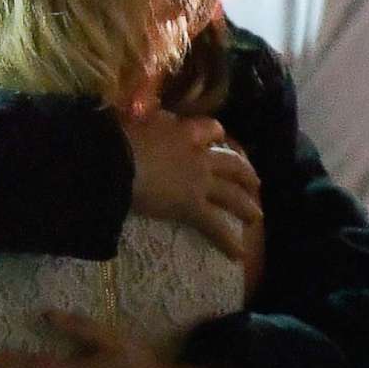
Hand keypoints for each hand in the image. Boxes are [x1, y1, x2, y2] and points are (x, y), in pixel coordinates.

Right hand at [125, 112, 261, 260]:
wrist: (113, 161)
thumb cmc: (116, 139)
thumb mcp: (136, 120)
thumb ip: (145, 118)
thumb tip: (141, 114)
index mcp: (183, 131)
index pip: (210, 128)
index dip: (216, 135)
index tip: (219, 139)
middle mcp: (198, 155)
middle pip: (231, 163)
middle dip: (245, 174)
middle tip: (254, 183)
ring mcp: (198, 182)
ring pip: (231, 194)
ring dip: (245, 206)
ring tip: (255, 216)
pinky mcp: (192, 207)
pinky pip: (214, 226)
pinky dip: (228, 241)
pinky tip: (238, 253)